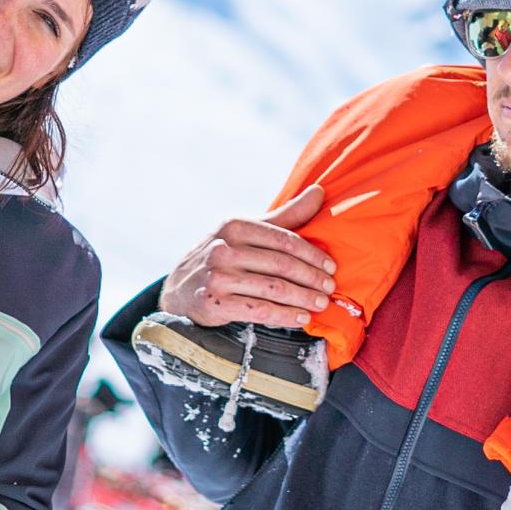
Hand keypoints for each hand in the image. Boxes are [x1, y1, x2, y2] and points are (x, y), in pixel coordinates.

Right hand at [159, 184, 336, 327]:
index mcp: (235, 226)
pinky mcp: (214, 302)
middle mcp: (223, 248)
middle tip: (330, 289)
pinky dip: (284, 315)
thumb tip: (320, 191)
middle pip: (281, 264)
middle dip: (311, 278)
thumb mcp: (248, 232)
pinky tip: (301, 318)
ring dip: (302, 298)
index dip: (313, 254)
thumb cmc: (224, 257)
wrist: (179, 289)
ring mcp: (217, 276)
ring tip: (321, 304)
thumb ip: (286, 215)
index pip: (285, 239)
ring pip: (273, 288)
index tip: (331, 267)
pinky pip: (259, 310)